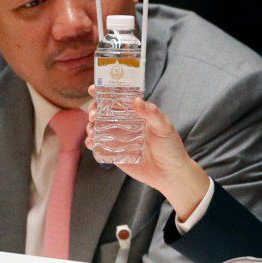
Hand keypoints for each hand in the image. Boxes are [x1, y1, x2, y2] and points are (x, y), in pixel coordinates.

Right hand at [85, 85, 209, 217]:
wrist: (170, 173)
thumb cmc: (170, 146)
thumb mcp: (164, 127)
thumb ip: (151, 113)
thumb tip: (136, 100)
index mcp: (136, 113)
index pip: (118, 99)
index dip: (103, 92)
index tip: (92, 89)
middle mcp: (125, 124)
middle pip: (103, 112)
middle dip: (93, 109)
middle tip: (93, 114)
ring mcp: (119, 138)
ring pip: (98, 128)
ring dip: (90, 125)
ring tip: (92, 128)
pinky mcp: (115, 153)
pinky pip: (99, 146)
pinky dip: (91, 142)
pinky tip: (91, 141)